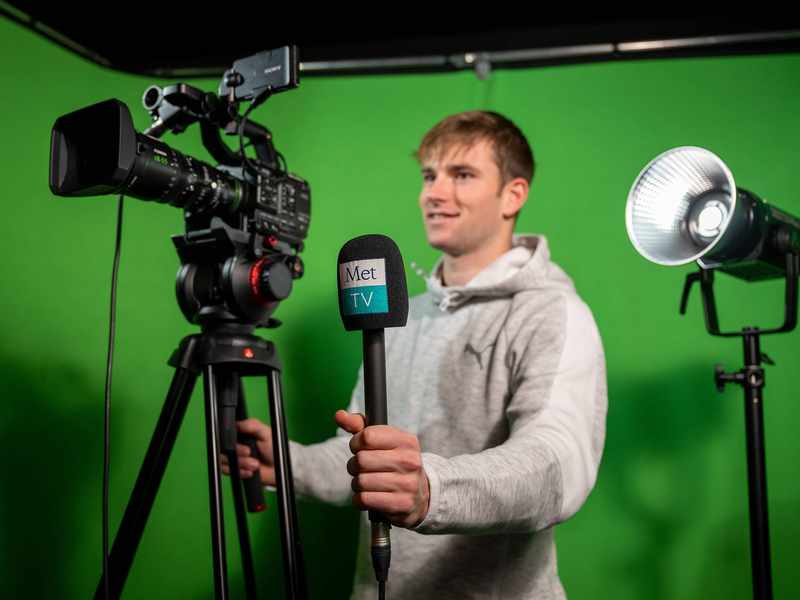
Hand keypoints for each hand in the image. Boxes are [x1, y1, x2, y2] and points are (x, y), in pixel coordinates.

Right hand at [220, 418, 275, 485]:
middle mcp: (235, 446)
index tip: (242, 443)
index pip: (226, 435)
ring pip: (224, 461)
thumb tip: (237, 424)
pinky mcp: (234, 469)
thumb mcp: (265, 432)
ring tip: (255, 464)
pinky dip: (240, 472)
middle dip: (238, 453)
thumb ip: (252, 425)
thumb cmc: (273, 448)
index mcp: (240, 434)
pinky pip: (228, 471)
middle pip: (224, 449)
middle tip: (250, 452)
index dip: (231, 440)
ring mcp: (234, 458)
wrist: (278, 468)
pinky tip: (251, 471)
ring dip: (241, 463)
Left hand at [335, 410, 429, 527]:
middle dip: (354, 465)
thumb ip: (360, 426)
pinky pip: (364, 499)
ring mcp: (408, 484)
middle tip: (361, 468)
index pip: (367, 436)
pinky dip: (359, 500)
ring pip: (361, 481)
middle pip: (361, 460)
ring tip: (366, 483)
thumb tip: (339, 415)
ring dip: (356, 484)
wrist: (420, 496)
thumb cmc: (394, 463)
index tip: (359, 448)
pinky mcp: (401, 504)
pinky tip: (368, 496)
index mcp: (406, 441)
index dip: (356, 443)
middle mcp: (410, 461)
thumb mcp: (384, 441)